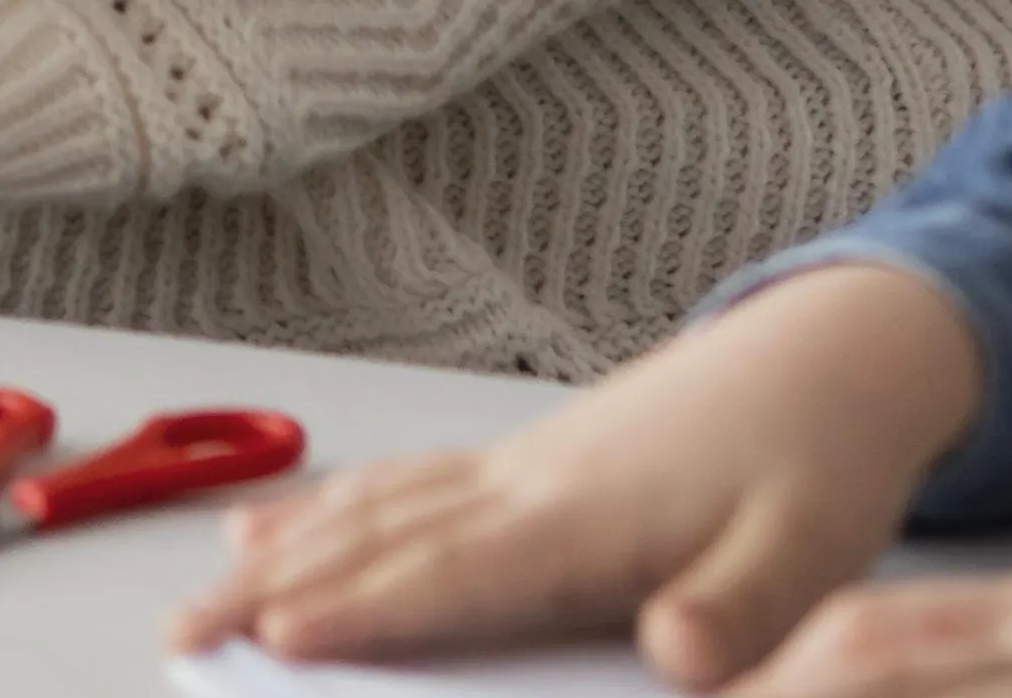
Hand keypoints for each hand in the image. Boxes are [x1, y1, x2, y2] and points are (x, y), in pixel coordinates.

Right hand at [171, 263, 984, 684]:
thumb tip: (676, 657)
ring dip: (279, 552)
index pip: (453, 574)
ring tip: (199, 594)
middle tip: (181, 632)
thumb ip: (739, 609)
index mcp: (585, 517)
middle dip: (271, 588)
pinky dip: (328, 510)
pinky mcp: (523, 462)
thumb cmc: (815, 459)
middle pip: (376, 540)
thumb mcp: (809, 551)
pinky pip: (401, 487)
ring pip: (372, 511)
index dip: (363, 608)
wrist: (830, 355)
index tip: (276, 634)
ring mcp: (516, 466)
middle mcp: (528, 485)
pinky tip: (280, 525)